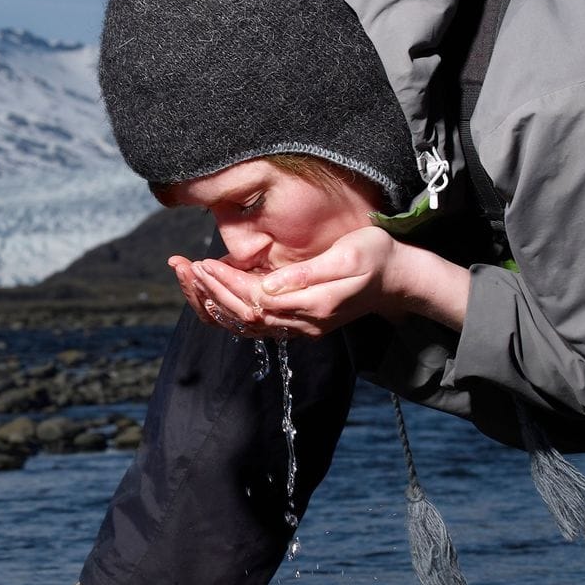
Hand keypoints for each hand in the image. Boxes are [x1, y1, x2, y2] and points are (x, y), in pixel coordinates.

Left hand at [174, 228, 468, 338]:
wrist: (400, 280)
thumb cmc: (377, 257)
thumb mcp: (349, 256)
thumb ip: (308, 274)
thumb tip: (268, 284)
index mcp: (314, 305)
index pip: (257, 299)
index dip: (227, 283)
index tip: (203, 263)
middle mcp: (304, 323)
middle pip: (246, 315)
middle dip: (211, 291)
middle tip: (184, 266)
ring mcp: (301, 328)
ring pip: (248, 325)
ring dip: (215, 303)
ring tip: (189, 279)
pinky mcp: (299, 324)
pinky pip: (257, 326)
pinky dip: (230, 312)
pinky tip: (212, 296)